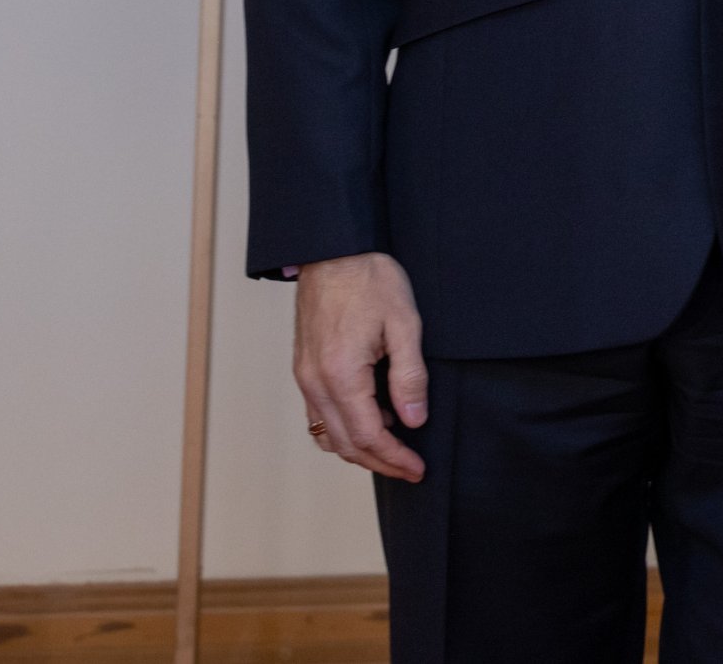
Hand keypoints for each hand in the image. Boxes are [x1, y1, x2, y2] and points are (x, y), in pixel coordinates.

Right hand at [290, 253, 428, 480]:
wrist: (332, 252)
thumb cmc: (370, 280)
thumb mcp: (404, 324)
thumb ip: (410, 376)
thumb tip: (414, 421)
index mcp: (341, 374)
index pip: (369, 435)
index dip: (395, 458)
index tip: (418, 469)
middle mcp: (315, 382)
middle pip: (345, 444)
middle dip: (380, 462)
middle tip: (410, 469)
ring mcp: (305, 377)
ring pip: (329, 434)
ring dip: (360, 448)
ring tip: (395, 448)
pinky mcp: (304, 369)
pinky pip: (320, 414)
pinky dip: (345, 428)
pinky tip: (373, 419)